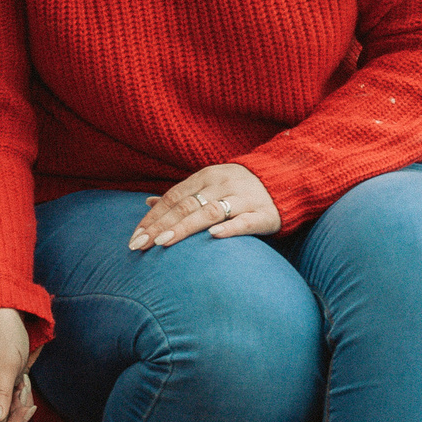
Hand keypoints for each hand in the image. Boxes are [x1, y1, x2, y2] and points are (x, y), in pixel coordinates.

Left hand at [132, 163, 279, 248]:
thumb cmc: (238, 188)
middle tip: (141, 245)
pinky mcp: (264, 213)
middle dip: (161, 226)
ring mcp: (244, 198)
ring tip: (164, 242)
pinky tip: (213, 236)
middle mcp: (223, 184)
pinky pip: (246, 221)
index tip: (135, 237)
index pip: (173, 197)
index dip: (153, 217)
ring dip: (185, 227)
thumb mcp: (208, 184)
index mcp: (206, 176)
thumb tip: (147, 203)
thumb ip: (181, 196)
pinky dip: (230, 228)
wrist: (286, 179)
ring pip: (211, 212)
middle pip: (186, 205)